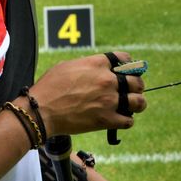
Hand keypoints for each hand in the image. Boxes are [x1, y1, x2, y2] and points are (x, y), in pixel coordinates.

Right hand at [28, 52, 145, 136]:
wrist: (41, 110)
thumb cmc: (49, 87)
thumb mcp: (67, 66)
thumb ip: (87, 65)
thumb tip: (96, 69)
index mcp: (98, 64)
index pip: (125, 59)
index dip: (129, 64)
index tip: (128, 70)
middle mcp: (107, 80)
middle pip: (137, 81)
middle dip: (136, 86)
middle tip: (132, 90)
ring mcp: (109, 100)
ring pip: (139, 102)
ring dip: (137, 103)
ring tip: (133, 105)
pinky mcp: (106, 119)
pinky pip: (128, 121)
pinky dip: (126, 120)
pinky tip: (121, 119)